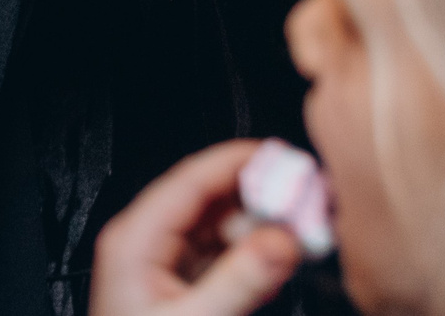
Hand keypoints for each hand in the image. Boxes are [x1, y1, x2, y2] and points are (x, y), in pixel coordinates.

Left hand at [91, 141, 304, 315]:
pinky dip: (252, 251)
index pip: (191, 180)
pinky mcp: (180, 287)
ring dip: (261, 223)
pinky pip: (219, 255)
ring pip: (218, 227)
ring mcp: (162, 264)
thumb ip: (241, 280)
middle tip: (310, 193)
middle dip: (260, 194)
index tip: (285, 158)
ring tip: (307, 223)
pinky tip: (282, 254)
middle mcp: (145, 242)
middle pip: (208, 200)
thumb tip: (284, 238)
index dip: (239, 163)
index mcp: (135, 238)